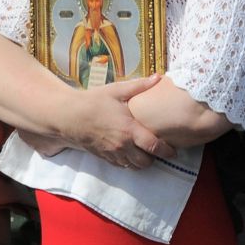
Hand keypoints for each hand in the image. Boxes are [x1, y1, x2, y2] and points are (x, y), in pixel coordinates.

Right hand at [59, 75, 175, 168]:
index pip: (154, 146)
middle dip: (155, 158)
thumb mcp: (117, 90)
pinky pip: (123, 166)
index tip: (174, 150)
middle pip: (146, 162)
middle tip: (159, 148)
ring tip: (145, 150)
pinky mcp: (105, 158)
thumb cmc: (94, 101)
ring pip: (135, 166)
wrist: (70, 116)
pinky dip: (129, 162)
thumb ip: (139, 86)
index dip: (167, 151)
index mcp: (129, 129)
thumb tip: (158, 77)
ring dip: (142, 161)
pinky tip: (130, 151)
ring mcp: (113, 154)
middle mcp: (123, 145)